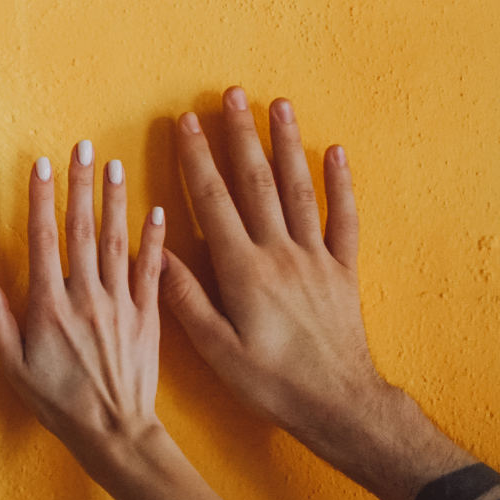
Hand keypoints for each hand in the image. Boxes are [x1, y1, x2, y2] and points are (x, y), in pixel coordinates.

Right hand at [0, 143, 168, 471]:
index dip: (41, 199)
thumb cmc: (58, 403)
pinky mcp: (148, 317)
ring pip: (116, 241)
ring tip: (114, 165)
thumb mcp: (11, 366)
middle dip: (80, 185)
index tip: (40, 164)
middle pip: (82, 230)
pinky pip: (151, 271)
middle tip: (82, 147)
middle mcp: (86, 297)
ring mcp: (120, 305)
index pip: (44, 240)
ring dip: (115, 200)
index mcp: (49, 306)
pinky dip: (154, 240)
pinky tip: (156, 211)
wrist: (115, 434)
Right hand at [158, 88, 391, 457]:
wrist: (338, 405)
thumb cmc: (271, 382)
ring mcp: (315, 258)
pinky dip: (341, 184)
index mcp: (243, 269)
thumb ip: (184, 296)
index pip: (214, 200)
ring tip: (278, 104)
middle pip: (257, 182)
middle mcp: (280, 253)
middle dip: (240, 135)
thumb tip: (156, 249)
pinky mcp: (342, 271)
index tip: (186, 122)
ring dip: (286, 144)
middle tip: (231, 94)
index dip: (197, 158)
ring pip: (299, 189)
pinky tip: (335, 153)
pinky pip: (344, 219)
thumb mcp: (215, 348)